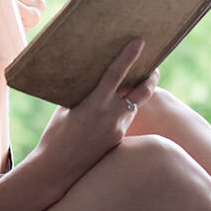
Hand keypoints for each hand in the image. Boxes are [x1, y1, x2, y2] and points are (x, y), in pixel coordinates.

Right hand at [31, 38, 160, 199]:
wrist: (57, 168)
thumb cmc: (56, 134)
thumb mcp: (66, 109)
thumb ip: (83, 94)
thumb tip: (93, 79)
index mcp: (94, 104)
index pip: (116, 74)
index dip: (129, 56)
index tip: (140, 42)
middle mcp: (110, 117)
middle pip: (142, 92)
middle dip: (150, 78)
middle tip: (154, 68)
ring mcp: (117, 131)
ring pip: (134, 107)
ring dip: (135, 97)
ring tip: (135, 86)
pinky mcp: (118, 141)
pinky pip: (124, 121)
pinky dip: (121, 113)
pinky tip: (113, 112)